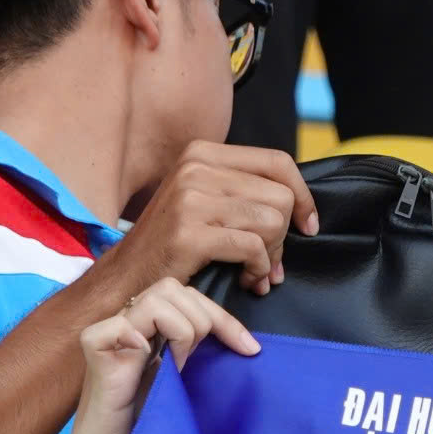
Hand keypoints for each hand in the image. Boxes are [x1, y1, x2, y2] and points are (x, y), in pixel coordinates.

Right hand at [60, 277, 259, 433]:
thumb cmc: (146, 430)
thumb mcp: (183, 384)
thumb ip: (197, 355)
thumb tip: (244, 342)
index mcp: (152, 331)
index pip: (190, 298)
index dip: (224, 318)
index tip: (251, 349)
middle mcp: (131, 327)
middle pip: (173, 288)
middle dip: (207, 318)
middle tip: (205, 358)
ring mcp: (111, 337)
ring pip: (155, 298)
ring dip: (181, 328)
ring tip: (176, 365)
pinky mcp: (94, 354)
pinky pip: (116, 326)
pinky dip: (136, 336)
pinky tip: (147, 362)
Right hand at [89, 141, 318, 304]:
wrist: (124, 279)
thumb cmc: (171, 246)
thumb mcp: (204, 201)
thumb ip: (243, 191)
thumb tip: (299, 203)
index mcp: (203, 153)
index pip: (277, 161)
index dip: (303, 195)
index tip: (308, 225)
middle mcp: (196, 167)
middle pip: (280, 196)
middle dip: (283, 236)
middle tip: (270, 262)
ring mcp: (190, 197)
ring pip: (271, 221)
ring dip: (272, 256)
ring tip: (255, 273)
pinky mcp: (189, 232)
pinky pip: (253, 247)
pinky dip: (258, 269)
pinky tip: (247, 280)